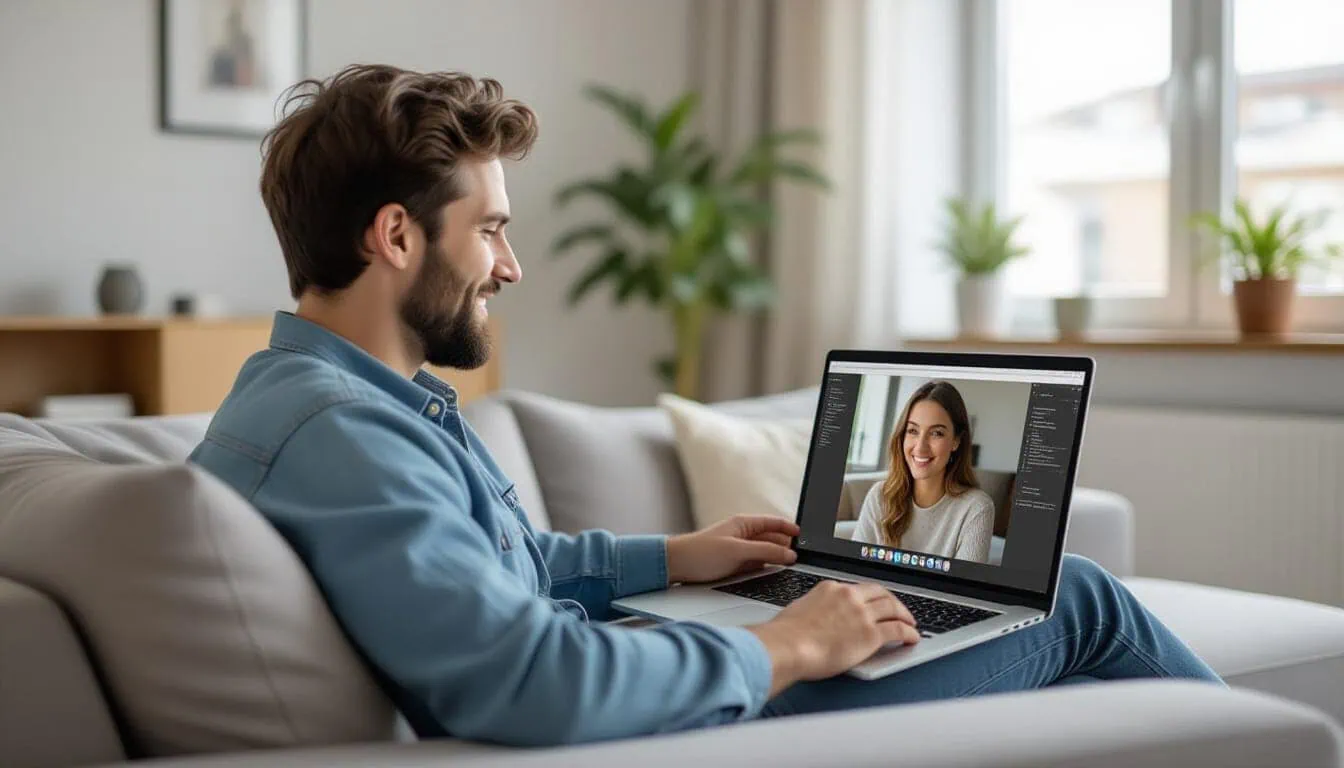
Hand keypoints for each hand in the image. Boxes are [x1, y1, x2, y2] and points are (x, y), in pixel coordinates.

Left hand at [665, 515, 799, 583]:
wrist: (676, 566)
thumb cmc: (701, 553)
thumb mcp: (737, 551)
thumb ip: (765, 552)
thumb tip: (790, 554)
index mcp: (744, 524)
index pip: (774, 523)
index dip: (791, 529)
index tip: (806, 538)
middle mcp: (744, 535)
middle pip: (773, 539)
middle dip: (788, 546)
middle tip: (802, 558)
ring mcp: (741, 550)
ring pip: (767, 553)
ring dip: (778, 558)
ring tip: (792, 567)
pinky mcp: (737, 564)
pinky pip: (759, 564)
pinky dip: (768, 567)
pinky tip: (775, 573)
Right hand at [748, 581, 919, 695]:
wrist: (787, 646)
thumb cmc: (785, 635)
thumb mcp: (799, 610)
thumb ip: (813, 610)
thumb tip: (815, 617)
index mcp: (830, 588)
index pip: (859, 589)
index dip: (871, 597)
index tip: (875, 603)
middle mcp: (849, 596)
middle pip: (881, 594)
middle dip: (893, 602)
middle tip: (899, 610)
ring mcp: (862, 614)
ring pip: (893, 609)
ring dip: (905, 615)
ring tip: (911, 624)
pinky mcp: (870, 634)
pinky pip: (897, 630)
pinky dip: (909, 633)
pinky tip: (912, 637)